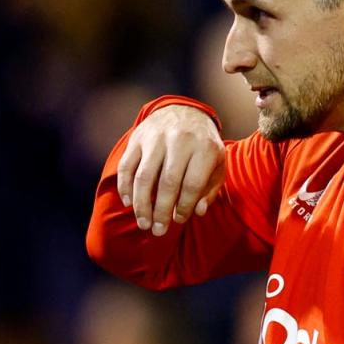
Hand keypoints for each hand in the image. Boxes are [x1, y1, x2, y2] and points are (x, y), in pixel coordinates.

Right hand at [116, 105, 225, 235]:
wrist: (184, 112)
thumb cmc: (203, 146)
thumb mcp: (217, 163)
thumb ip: (210, 188)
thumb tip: (197, 212)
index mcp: (205, 147)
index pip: (193, 184)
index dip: (185, 207)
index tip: (179, 220)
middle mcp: (180, 140)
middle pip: (168, 183)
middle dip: (162, 211)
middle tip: (158, 231)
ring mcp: (157, 138)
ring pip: (144, 177)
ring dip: (142, 204)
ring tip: (144, 223)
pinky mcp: (138, 138)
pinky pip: (127, 166)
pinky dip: (125, 187)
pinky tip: (129, 203)